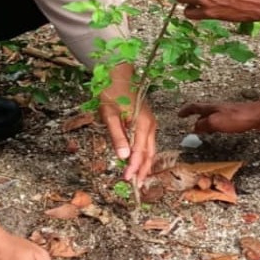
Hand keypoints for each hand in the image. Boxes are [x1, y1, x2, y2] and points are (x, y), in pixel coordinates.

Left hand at [99, 63, 157, 185]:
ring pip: (150, 148)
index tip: (127, 179)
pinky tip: (138, 160)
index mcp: (143, 124)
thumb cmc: (112, 92)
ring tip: (138, 177)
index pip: (139, 152)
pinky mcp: (146, 121)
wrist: (118, 74)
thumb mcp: (110, 114)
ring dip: (144, 163)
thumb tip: (124, 157)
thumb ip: (117, 136)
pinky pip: (147, 142)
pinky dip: (143, 154)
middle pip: (149, 153)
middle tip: (136, 185)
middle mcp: (150, 125)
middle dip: (143, 170)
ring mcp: (150, 123)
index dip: (134, 167)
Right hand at [179, 86, 259, 134]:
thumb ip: (203, 125)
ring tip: (203, 131)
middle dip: (196, 117)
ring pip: (213, 116)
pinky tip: (221, 131)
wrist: (259, 116)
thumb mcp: (216, 122)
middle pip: (204, 111)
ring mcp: (228, 112)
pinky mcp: (237, 117)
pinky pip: (222, 121)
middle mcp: (219, 108)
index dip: (186, 111)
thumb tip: (194, 128)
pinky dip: (216, 126)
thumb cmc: (238, 118)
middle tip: (190, 125)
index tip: (179, 115)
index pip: (195, 107)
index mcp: (212, 108)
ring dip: (206, 122)